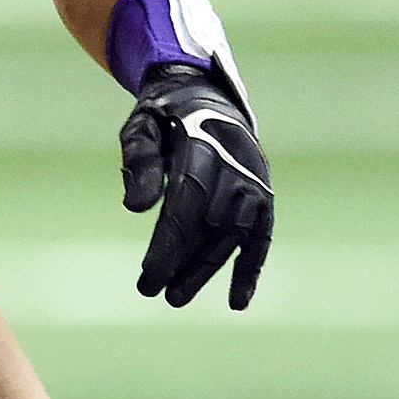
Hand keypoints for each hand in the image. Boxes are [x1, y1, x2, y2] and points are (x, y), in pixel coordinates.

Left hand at [121, 64, 271, 309]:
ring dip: (206, 269)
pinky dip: (250, 269)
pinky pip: (261, 239)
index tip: (149, 273)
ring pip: (233, 236)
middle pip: (210, 224)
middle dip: (181, 260)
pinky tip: (236, 300)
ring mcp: (256, 184)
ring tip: (175, 297)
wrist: (208, 97)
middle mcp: (238, 167)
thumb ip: (139, 161)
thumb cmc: (165, 115)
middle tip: (151, 291)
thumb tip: (135, 208)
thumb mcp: (141, 126)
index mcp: (205, 144)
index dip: (169, 241)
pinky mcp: (264, 199)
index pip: (187, 202)